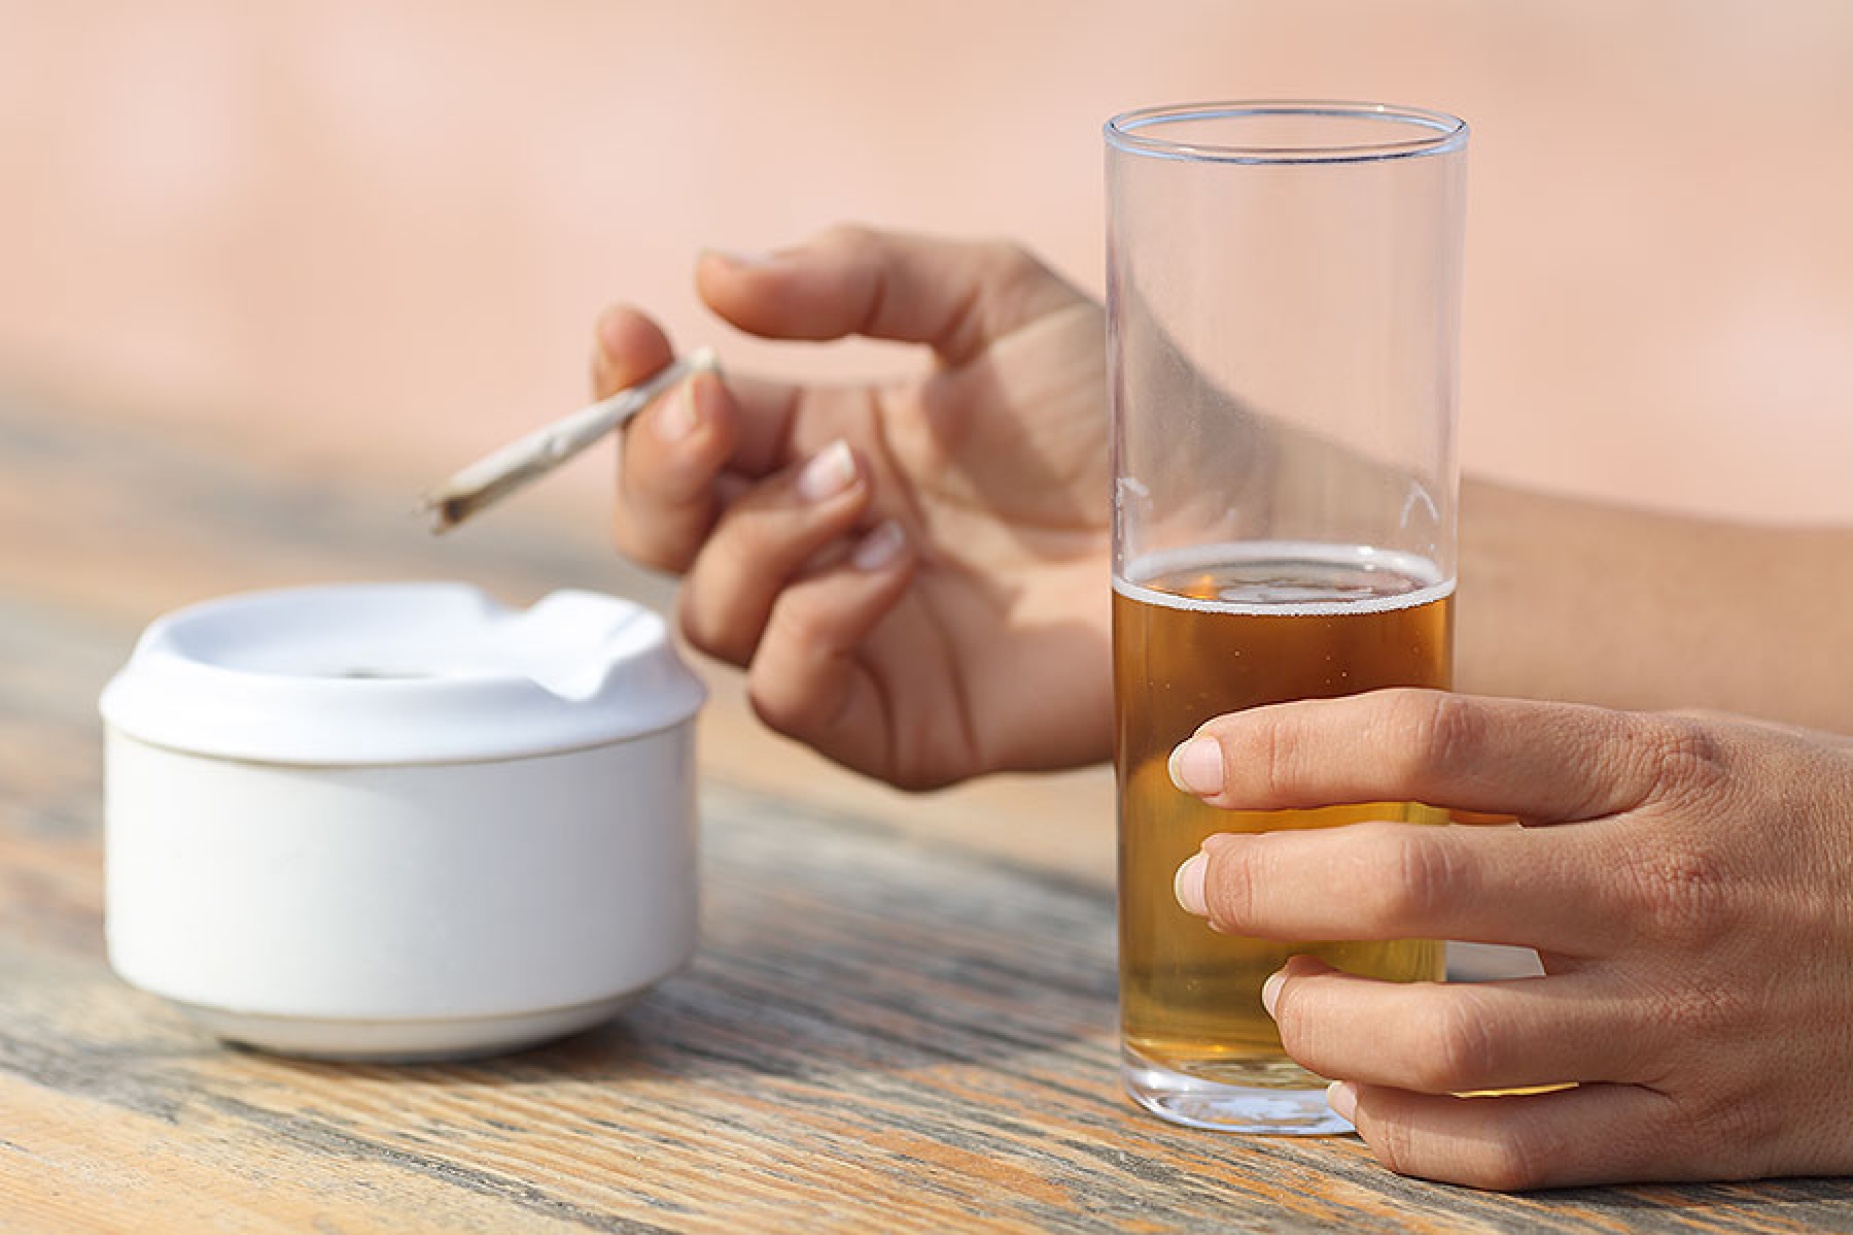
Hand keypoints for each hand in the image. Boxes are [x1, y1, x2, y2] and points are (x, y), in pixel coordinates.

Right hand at [594, 226, 1112, 787]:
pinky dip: (813, 623)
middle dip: (660, 467)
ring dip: (762, 536)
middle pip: (662, 533)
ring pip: (710, 613)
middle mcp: (823, 546)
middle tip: (713, 408)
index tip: (629, 331)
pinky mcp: (901, 724)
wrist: (1228, 523)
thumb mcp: (988, 299)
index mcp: (827, 444)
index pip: (685, 429)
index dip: (633, 386)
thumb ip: (854, 277)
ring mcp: (857, 640)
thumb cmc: (1124, 411)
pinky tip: (891, 565)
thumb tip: (709, 274)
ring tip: (867, 491)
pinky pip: (788, 694)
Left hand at [1168, 689, 1852, 1187]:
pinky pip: (1519, 1156)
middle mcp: (1659, 890)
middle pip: (1412, 887)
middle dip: (1269, 886)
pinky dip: (1407, 1135)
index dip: (1289, 748)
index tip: (1204, 762)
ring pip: (1450, 1046)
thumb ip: (1536, 758)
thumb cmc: (1805, 830)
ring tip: (1283, 996)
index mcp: (1652, 766)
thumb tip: (1353, 757)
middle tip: (1209, 882)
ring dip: (1323, 1025)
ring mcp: (1680, 1022)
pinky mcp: (1699, 1132)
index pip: (1429, 738)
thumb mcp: (1690, 748)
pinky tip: (1358, 1096)